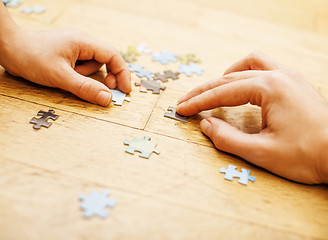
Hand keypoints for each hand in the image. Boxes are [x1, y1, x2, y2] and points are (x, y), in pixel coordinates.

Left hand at [0, 27, 130, 105]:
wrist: (8, 49)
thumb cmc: (31, 57)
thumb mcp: (60, 76)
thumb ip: (85, 88)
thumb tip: (107, 98)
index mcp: (84, 42)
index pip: (113, 56)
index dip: (123, 73)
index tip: (125, 91)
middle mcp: (83, 43)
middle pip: (106, 62)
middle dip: (105, 78)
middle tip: (103, 92)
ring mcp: (76, 50)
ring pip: (93, 68)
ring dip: (86, 78)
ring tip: (67, 79)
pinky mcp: (69, 57)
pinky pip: (82, 69)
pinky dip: (79, 77)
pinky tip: (65, 77)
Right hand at [177, 52, 327, 183]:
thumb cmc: (308, 155)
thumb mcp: (262, 152)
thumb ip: (228, 138)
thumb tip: (206, 125)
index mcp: (270, 88)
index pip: (223, 92)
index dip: (199, 101)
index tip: (181, 108)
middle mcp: (280, 76)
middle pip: (231, 77)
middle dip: (206, 90)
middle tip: (187, 102)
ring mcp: (290, 77)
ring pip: (249, 65)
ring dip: (227, 76)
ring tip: (212, 90)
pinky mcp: (295, 83)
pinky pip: (265, 68)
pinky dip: (246, 74)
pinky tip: (242, 86)